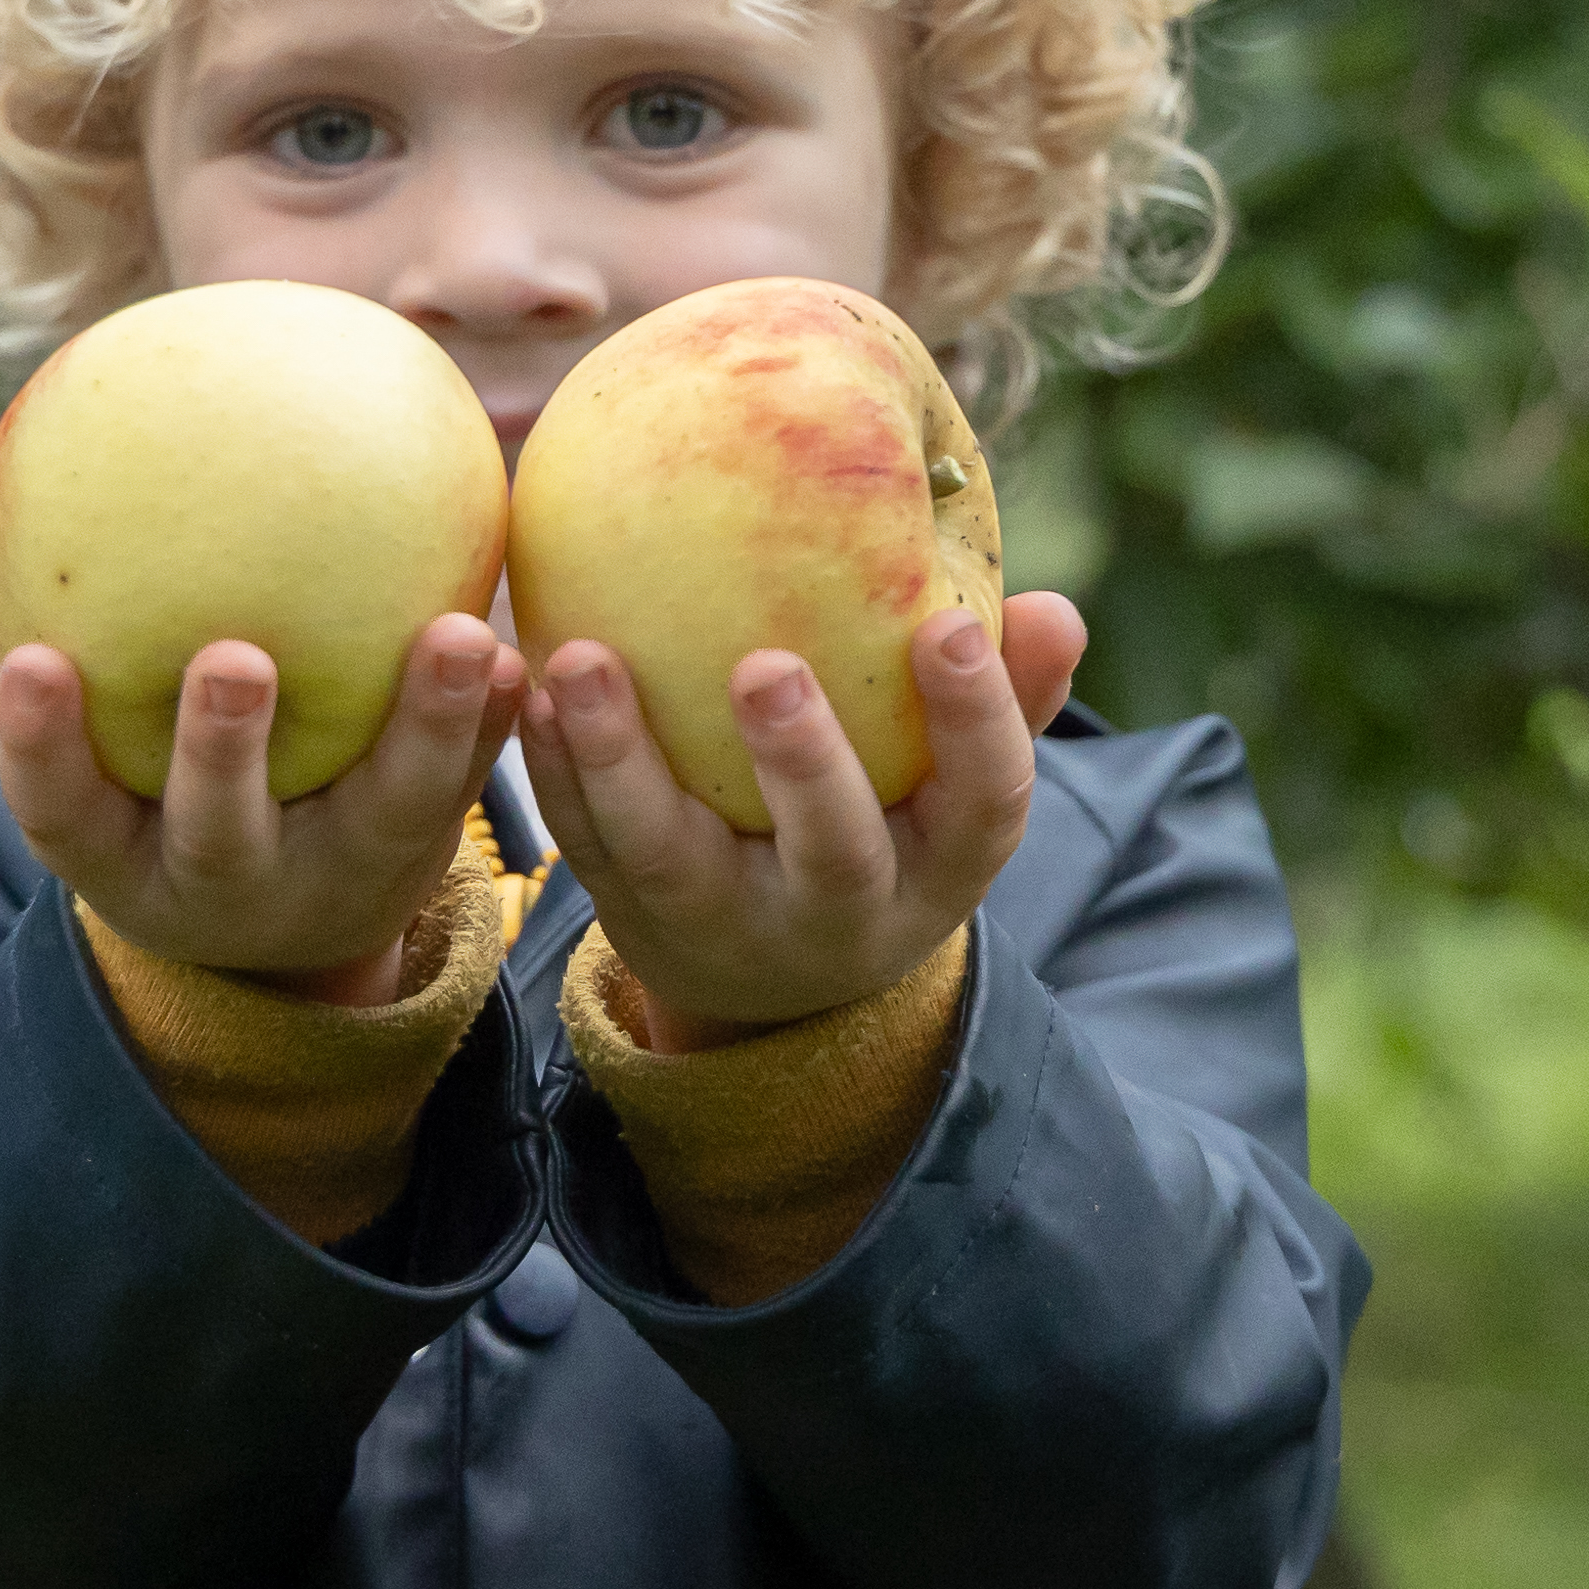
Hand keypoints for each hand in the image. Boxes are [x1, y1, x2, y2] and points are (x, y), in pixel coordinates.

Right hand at [0, 491, 523, 1005]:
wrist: (287, 929)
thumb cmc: (158, 785)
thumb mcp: (95, 749)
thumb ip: (47, 630)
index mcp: (126, 857)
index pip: (64, 812)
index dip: (41, 749)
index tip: (30, 664)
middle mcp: (226, 883)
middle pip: (217, 833)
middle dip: (221, 755)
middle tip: (236, 659)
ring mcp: (333, 881)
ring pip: (381, 816)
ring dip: (423, 729)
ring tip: (457, 637)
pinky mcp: (421, 857)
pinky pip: (465, 791)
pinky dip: (492, 728)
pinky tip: (521, 656)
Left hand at [516, 595, 1089, 1049]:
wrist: (777, 981)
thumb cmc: (889, 827)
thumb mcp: (956, 791)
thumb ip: (1005, 701)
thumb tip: (1057, 608)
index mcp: (941, 867)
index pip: (984, 802)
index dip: (975, 721)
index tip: (946, 626)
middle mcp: (842, 910)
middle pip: (831, 848)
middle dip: (802, 762)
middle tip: (764, 666)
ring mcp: (731, 921)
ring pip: (673, 853)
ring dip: (621, 758)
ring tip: (583, 657)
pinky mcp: (636, 911)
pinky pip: (588, 841)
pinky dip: (554, 770)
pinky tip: (531, 690)